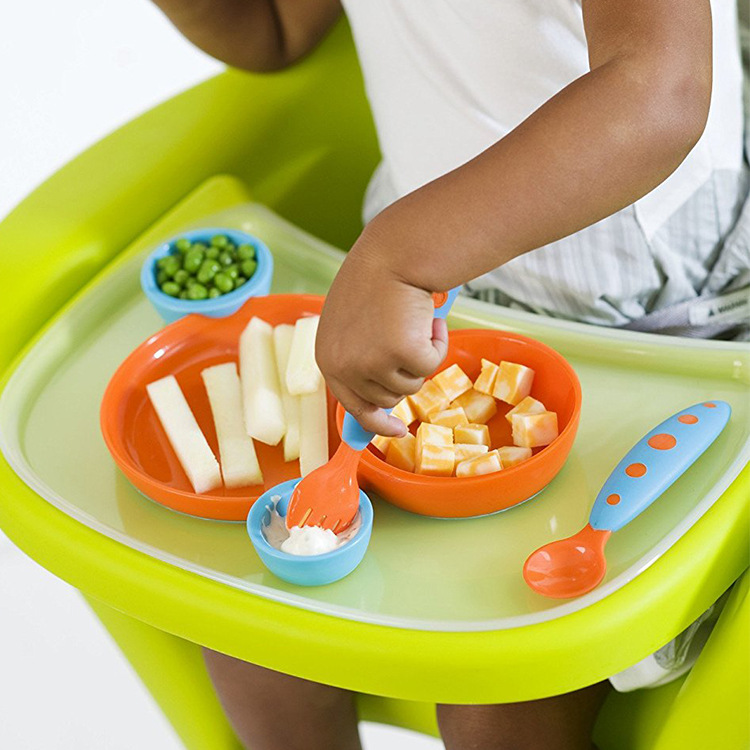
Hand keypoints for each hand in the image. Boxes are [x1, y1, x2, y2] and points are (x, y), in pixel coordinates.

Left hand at [316, 229, 448, 436]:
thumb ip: (358, 358)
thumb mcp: (352, 325)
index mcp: (328, 359)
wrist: (394, 253)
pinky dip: (438, 343)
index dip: (376, 420)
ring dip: (421, 354)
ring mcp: (372, 363)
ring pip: (412, 383)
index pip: (352, 405)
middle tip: (406, 336)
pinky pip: (433, 365)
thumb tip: (380, 403)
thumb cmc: (376, 281)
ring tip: (413, 320)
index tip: (397, 429)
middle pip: (388, 398)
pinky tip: (428, 317)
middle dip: (404, 372)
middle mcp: (345, 367)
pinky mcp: (402, 354)